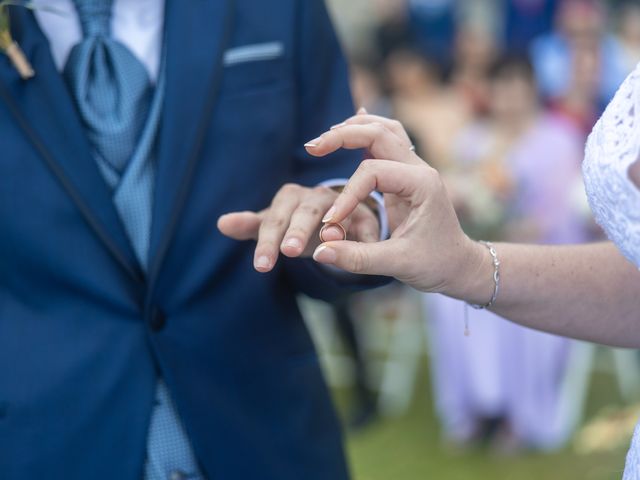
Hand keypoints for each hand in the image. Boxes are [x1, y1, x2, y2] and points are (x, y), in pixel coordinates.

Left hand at [217, 184, 379, 272]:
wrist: (332, 218)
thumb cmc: (295, 224)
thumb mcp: (273, 226)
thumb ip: (249, 226)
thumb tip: (221, 223)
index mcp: (290, 197)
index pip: (275, 219)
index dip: (268, 241)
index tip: (261, 266)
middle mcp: (316, 196)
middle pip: (305, 211)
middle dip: (298, 230)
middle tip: (289, 252)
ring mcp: (342, 204)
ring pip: (338, 212)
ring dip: (334, 226)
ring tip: (329, 244)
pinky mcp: (364, 216)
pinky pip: (367, 224)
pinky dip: (367, 237)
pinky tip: (366, 252)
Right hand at [304, 111, 484, 294]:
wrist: (459, 265)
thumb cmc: (435, 264)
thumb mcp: (397, 264)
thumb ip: (357, 258)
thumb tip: (320, 253)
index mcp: (422, 184)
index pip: (372, 172)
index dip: (347, 194)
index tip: (331, 222)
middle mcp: (420, 169)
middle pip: (378, 133)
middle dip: (342, 137)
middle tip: (312, 148)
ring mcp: (414, 168)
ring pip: (384, 129)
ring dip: (354, 129)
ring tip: (325, 139)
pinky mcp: (406, 175)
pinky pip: (388, 141)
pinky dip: (366, 132)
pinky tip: (348, 126)